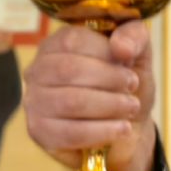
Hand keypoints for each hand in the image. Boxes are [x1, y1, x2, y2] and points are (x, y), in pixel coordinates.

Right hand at [22, 21, 155, 170]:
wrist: (123, 129)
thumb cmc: (122, 86)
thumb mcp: (136, 56)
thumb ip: (134, 38)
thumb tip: (121, 47)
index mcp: (55, 45)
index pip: (71, 41)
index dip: (103, 52)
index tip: (129, 64)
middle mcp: (37, 70)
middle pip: (68, 70)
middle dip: (108, 79)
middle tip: (132, 87)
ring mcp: (34, 102)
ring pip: (71, 102)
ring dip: (109, 105)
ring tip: (131, 108)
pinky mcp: (40, 131)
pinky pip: (71, 132)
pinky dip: (102, 130)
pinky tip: (122, 128)